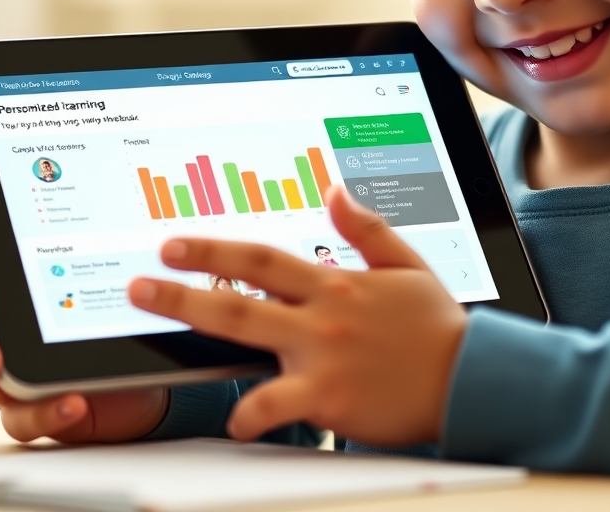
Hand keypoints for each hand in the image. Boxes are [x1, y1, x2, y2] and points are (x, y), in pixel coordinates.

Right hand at [0, 206, 168, 442]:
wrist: (138, 363)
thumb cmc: (104, 304)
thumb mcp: (100, 262)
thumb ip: (89, 234)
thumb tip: (105, 181)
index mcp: (3, 280)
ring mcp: (6, 370)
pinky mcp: (33, 408)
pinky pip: (24, 417)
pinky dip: (43, 411)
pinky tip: (68, 399)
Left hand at [129, 188, 467, 446]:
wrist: (468, 376)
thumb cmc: (436, 325)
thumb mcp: (406, 263)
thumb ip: (366, 227)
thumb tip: (334, 189)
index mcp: (336, 282)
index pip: (263, 258)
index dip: (214, 249)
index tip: (176, 243)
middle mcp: (321, 314)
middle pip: (239, 293)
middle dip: (183, 284)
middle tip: (142, 280)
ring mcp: (321, 355)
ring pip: (245, 336)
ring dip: (196, 325)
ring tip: (159, 320)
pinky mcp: (328, 398)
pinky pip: (275, 406)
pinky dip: (249, 414)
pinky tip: (234, 420)